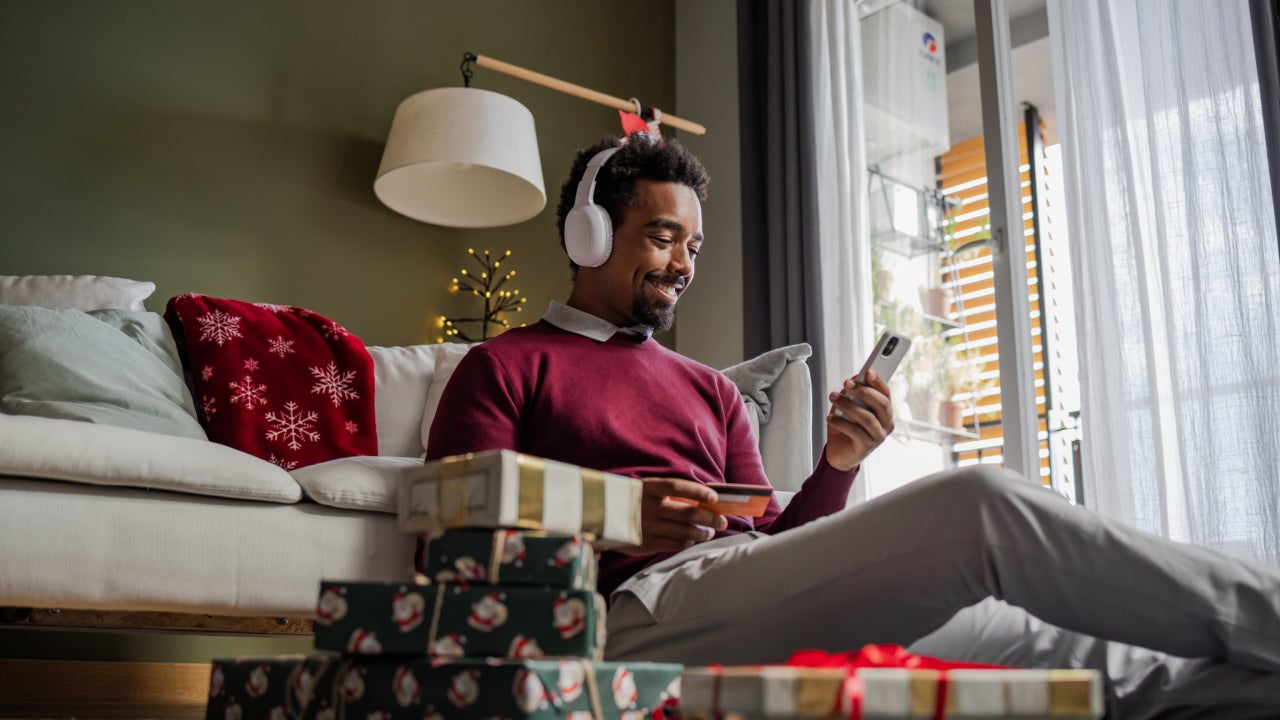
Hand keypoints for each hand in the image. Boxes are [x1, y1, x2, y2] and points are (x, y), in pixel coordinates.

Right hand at [614, 477, 728, 555]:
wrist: (598, 518)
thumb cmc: (630, 501)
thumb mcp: (644, 490)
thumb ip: (668, 494)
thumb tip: (700, 499)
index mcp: (648, 488)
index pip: (678, 487)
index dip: (698, 491)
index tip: (714, 497)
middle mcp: (649, 507)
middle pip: (687, 512)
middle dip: (710, 518)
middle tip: (722, 521)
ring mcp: (648, 526)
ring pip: (684, 531)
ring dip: (701, 533)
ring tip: (709, 533)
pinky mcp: (646, 543)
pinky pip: (674, 544)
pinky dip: (687, 542)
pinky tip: (691, 541)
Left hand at [824, 369, 893, 471]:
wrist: (838, 454)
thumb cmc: (845, 428)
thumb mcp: (848, 407)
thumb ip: (853, 394)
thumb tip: (853, 379)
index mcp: (885, 412)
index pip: (886, 394)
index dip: (878, 382)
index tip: (867, 371)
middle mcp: (886, 425)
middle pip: (882, 404)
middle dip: (864, 391)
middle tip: (846, 384)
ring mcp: (878, 437)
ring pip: (868, 417)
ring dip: (848, 405)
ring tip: (833, 397)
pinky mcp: (866, 447)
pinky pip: (855, 431)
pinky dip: (840, 422)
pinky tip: (829, 418)